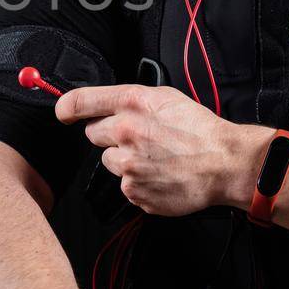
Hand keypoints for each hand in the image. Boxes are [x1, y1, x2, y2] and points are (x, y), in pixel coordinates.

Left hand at [56, 84, 262, 216]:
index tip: (63, 112)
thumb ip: (132, 100)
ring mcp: (129, 164)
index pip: (81, 101)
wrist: (225, 163)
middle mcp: (126, 131)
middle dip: (110, 135)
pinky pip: (125, 184)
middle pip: (93, 134)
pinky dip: (138, 181)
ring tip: (154, 158)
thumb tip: (106, 104)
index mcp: (133, 104)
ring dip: (124, 160)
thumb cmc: (200, 130)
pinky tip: (159, 174)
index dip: (66, 107)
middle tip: (138, 138)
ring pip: (109, 161)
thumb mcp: (166, 98)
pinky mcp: (134, 190)